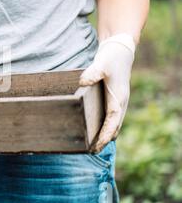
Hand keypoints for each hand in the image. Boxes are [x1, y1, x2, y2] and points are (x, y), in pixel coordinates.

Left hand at [79, 34, 135, 152]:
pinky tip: (91, 129)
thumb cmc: (111, 58)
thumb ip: (92, 73)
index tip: (96, 146)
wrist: (119, 51)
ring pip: (112, 124)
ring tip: (90, 146)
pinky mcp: (111, 99)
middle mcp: (120, 103)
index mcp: (119, 98)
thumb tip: (83, 81)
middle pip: (114, 128)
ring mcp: (117, 102)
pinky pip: (108, 118)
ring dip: (104, 135)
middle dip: (104, 140)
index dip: (105, 135)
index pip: (113, 122)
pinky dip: (103, 126)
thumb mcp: (101, 64)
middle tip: (90, 152)